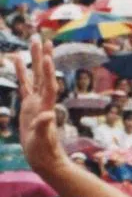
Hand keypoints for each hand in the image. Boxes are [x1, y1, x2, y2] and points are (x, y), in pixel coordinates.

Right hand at [14, 37, 63, 176]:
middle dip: (42, 56)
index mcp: (46, 107)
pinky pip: (25, 84)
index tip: (48, 55)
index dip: (49, 72)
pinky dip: (21, 72)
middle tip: (41, 37)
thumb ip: (44, 127)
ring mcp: (36, 102)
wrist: (45, 158)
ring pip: (35, 76)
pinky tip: (16, 60)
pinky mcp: (29, 105)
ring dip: (34, 59)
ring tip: (33, 41)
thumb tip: (48, 115)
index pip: (48, 85)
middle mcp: (43, 101)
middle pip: (43, 74)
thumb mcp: (42, 140)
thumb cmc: (44, 151)